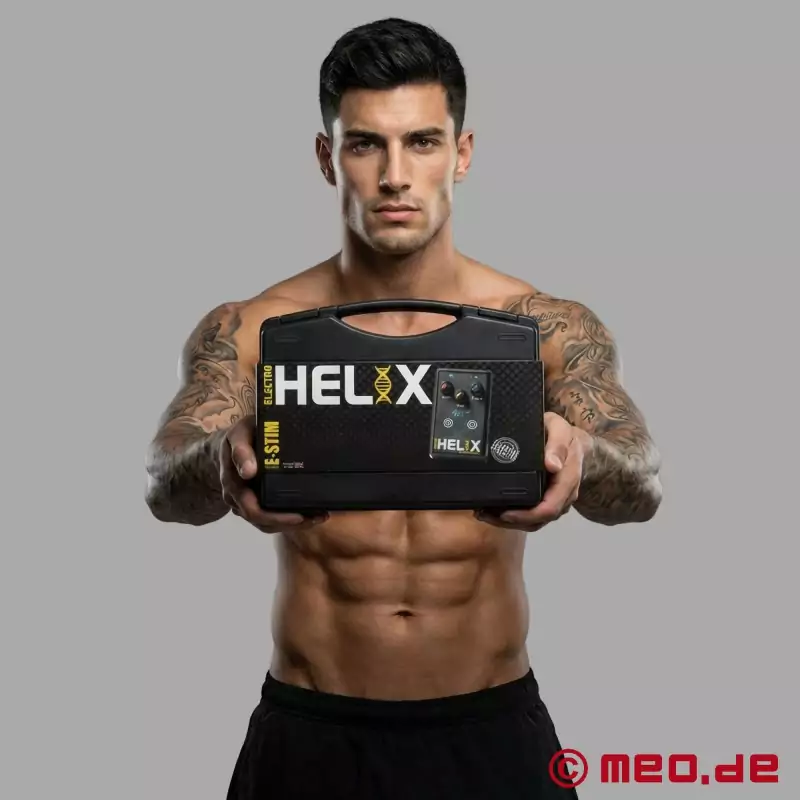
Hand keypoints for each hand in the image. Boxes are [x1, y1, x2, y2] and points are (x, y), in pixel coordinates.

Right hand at [219, 415, 327, 532]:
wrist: (229, 446)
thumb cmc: (241, 437)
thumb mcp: (239, 435)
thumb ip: (241, 449)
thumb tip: (249, 471)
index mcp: (233, 482)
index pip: (250, 507)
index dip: (273, 516)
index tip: (298, 515)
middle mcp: (238, 498)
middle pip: (262, 520)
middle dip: (289, 522)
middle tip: (315, 517)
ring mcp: (245, 504)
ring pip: (266, 524)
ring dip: (292, 525)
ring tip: (318, 517)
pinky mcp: (256, 505)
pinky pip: (270, 519)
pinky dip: (289, 520)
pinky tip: (309, 515)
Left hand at [476, 412, 587, 531]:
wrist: (575, 443)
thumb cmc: (565, 435)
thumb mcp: (560, 429)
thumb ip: (557, 444)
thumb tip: (551, 464)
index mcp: (567, 479)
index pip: (550, 507)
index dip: (527, 515)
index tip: (505, 514)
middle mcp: (564, 495)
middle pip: (540, 520)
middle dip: (512, 521)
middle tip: (485, 515)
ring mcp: (557, 501)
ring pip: (536, 522)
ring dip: (510, 523)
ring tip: (485, 514)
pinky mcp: (548, 502)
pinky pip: (534, 517)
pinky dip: (515, 518)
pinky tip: (495, 512)